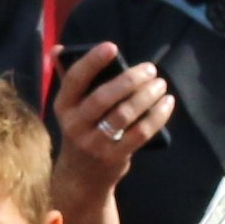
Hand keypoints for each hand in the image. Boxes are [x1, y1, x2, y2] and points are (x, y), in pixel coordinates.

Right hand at [48, 41, 171, 209]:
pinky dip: (157, 116)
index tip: (112, 47)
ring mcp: (94, 142)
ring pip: (124, 114)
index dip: (92, 62)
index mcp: (63, 107)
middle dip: (130, 80)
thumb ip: (69, 80)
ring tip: (161, 85)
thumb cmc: (81, 131)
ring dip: (147, 96)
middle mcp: (75, 125)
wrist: (81, 177)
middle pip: (103, 98)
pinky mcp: (114, 156)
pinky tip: (167, 103)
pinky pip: (140, 133)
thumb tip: (57, 50)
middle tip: (151, 69)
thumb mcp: (70, 109)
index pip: (74, 80)